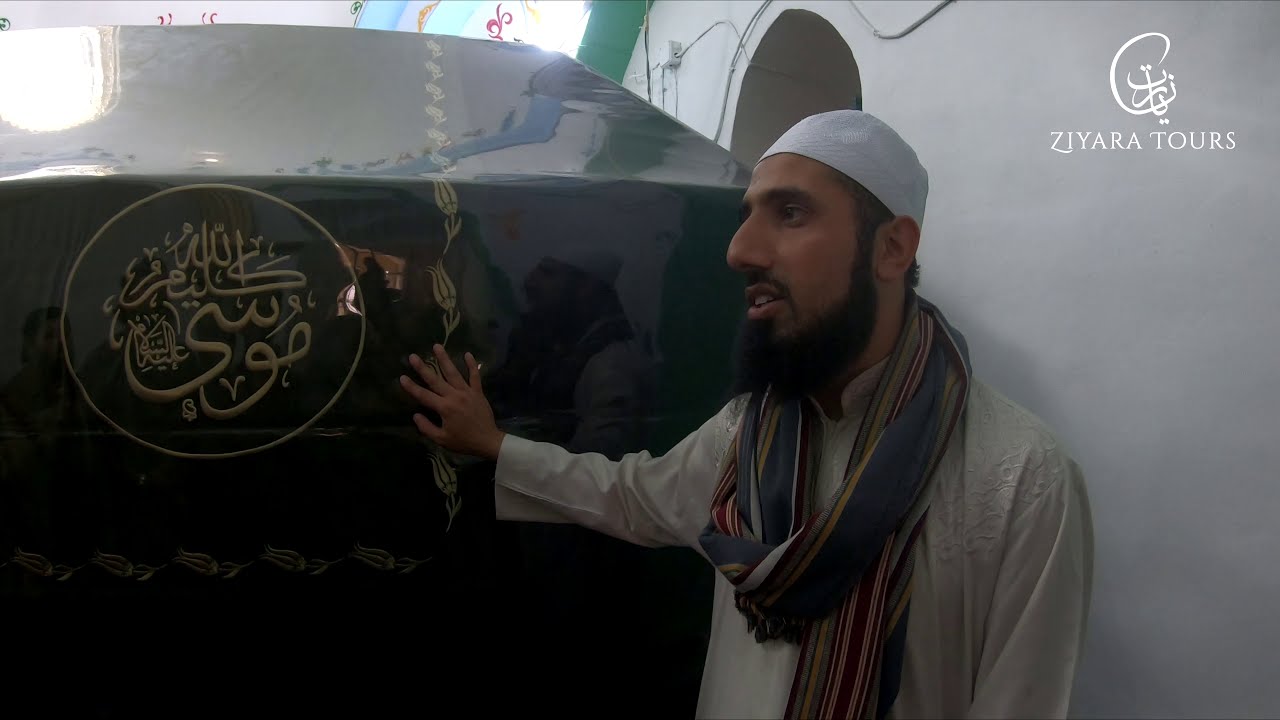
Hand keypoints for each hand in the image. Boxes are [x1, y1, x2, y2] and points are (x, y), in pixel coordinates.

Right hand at [400, 344, 504, 459]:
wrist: (488, 441)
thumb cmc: (464, 441)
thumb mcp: (442, 439)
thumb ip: (426, 427)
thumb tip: (416, 416)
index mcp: (444, 408)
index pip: (423, 395)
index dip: (411, 387)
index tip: (402, 377)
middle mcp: (454, 396)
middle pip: (435, 379)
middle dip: (423, 367)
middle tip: (413, 356)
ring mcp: (467, 392)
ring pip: (454, 373)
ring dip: (444, 359)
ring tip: (437, 346)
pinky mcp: (478, 392)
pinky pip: (475, 376)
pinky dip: (472, 365)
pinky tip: (468, 354)